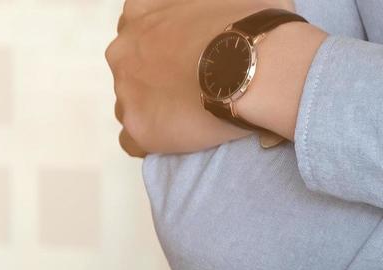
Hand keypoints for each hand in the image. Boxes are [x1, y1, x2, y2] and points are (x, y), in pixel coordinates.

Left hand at [107, 0, 318, 156]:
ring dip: (156, 110)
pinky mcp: (140, 127)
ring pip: (131, 104)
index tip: (190, 58)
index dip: (164, 46)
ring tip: (193, 118)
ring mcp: (127, 90)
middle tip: (196, 89)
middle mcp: (123, 49)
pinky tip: (179, 140)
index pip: (138, 29)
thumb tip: (238, 7)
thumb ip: (221, 2)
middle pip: (131, 69)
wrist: (258, 68)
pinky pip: (133, 141)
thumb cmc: (253, 26)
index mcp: (141, 11)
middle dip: (156, 79)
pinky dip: (153, 142)